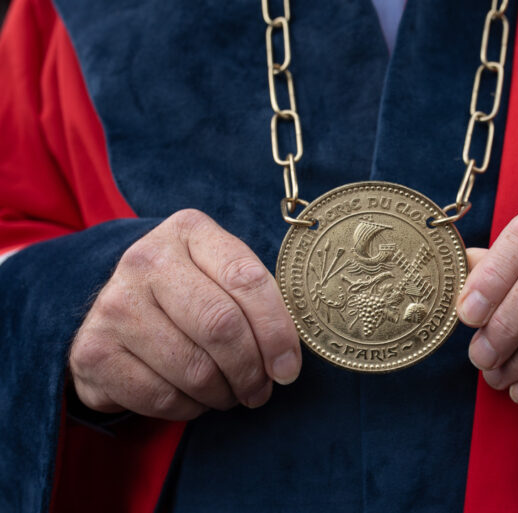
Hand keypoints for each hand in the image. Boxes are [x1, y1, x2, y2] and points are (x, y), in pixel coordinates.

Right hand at [69, 209, 300, 420]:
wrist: (118, 311)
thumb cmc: (189, 294)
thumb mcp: (222, 276)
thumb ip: (256, 301)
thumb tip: (286, 363)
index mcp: (189, 231)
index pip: (247, 280)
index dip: (276, 331)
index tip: (288, 368)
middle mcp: (146, 260)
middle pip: (221, 326)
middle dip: (251, 370)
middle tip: (260, 390)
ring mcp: (114, 304)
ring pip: (194, 370)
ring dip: (223, 394)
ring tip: (228, 393)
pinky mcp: (93, 350)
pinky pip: (162, 397)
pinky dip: (189, 409)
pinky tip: (193, 398)